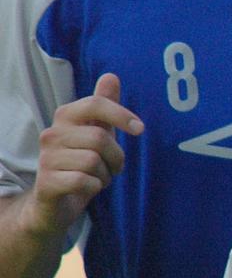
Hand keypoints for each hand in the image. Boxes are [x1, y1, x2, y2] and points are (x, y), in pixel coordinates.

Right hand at [29, 74, 143, 236]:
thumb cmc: (80, 161)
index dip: (121, 114)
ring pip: (93, 162)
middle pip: (100, 138)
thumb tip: (111, 75)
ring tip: (97, 177)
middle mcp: (51, 134)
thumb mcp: (96, 131)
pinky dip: (94, 187)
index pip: (95, 104)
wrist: (54, 201)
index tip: (139, 128)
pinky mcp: (47, 183)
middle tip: (112, 167)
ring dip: (105, 174)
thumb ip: (104, 105)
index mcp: (65, 116)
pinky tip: (87, 188)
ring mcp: (46, 159)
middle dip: (116, 157)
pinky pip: (85, 181)